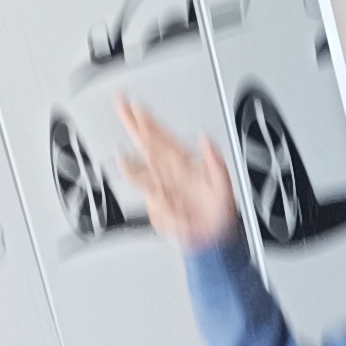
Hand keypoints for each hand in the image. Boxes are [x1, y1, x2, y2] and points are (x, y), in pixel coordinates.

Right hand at [114, 94, 237, 251]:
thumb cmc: (220, 214)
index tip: (137, 107)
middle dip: (131, 124)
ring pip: (139, 172)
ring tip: (124, 157)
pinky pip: (152, 203)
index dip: (150, 121)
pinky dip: (161, 208)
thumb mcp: (225, 185)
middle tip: (120, 104)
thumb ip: (215, 162)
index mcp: (185, 163)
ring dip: (131, 165)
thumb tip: (206, 139)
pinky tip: (175, 213)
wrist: (213, 241)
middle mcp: (170, 172)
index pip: (163, 136)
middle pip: (146, 144)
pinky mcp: (157, 206)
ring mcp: (161, 189)